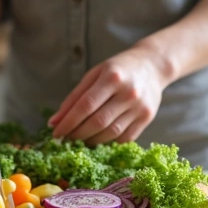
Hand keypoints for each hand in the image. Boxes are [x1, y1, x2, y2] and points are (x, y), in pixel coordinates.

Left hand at [49, 46, 169, 144]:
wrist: (152, 65)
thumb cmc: (118, 69)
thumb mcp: (94, 74)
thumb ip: (74, 97)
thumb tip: (54, 122)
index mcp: (112, 77)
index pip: (85, 105)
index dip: (68, 122)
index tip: (56, 133)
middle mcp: (128, 92)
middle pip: (98, 122)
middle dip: (77, 134)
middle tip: (66, 139)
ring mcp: (139, 107)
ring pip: (111, 133)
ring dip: (91, 140)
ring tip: (80, 139)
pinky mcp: (147, 118)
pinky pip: (124, 138)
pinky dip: (108, 141)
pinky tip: (98, 138)